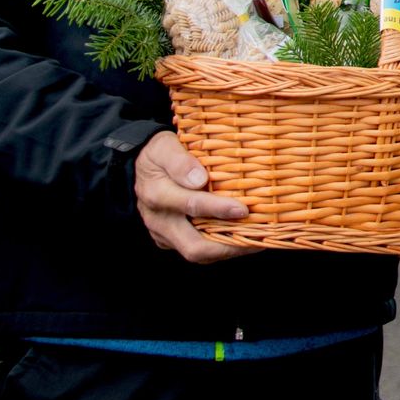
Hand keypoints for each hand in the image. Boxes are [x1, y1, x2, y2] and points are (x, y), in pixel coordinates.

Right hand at [134, 131, 253, 263]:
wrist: (140, 165)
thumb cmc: (157, 153)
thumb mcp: (164, 146)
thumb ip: (180, 162)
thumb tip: (199, 180)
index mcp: (157, 194)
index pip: (190, 206)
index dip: (218, 209)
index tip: (243, 209)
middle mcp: (159, 220)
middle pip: (193, 247)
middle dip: (229, 247)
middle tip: (259, 238)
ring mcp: (164, 233)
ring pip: (198, 253)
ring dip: (228, 249)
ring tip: (258, 240)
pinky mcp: (170, 239)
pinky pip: (197, 248)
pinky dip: (220, 246)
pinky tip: (242, 236)